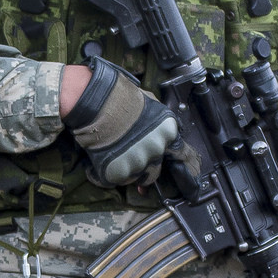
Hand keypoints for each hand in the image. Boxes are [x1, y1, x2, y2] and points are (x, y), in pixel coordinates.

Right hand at [64, 57, 178, 187]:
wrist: (98, 103)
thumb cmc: (122, 98)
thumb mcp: (151, 103)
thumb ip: (159, 122)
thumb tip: (162, 129)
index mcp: (168, 134)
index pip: (179, 154)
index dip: (169, 158)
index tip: (164, 161)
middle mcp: (157, 150)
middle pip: (155, 170)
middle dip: (144, 165)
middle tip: (130, 155)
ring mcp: (138, 164)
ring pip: (135, 177)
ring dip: (126, 170)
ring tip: (114, 156)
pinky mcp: (118, 173)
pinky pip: (116, 179)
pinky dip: (110, 173)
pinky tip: (103, 162)